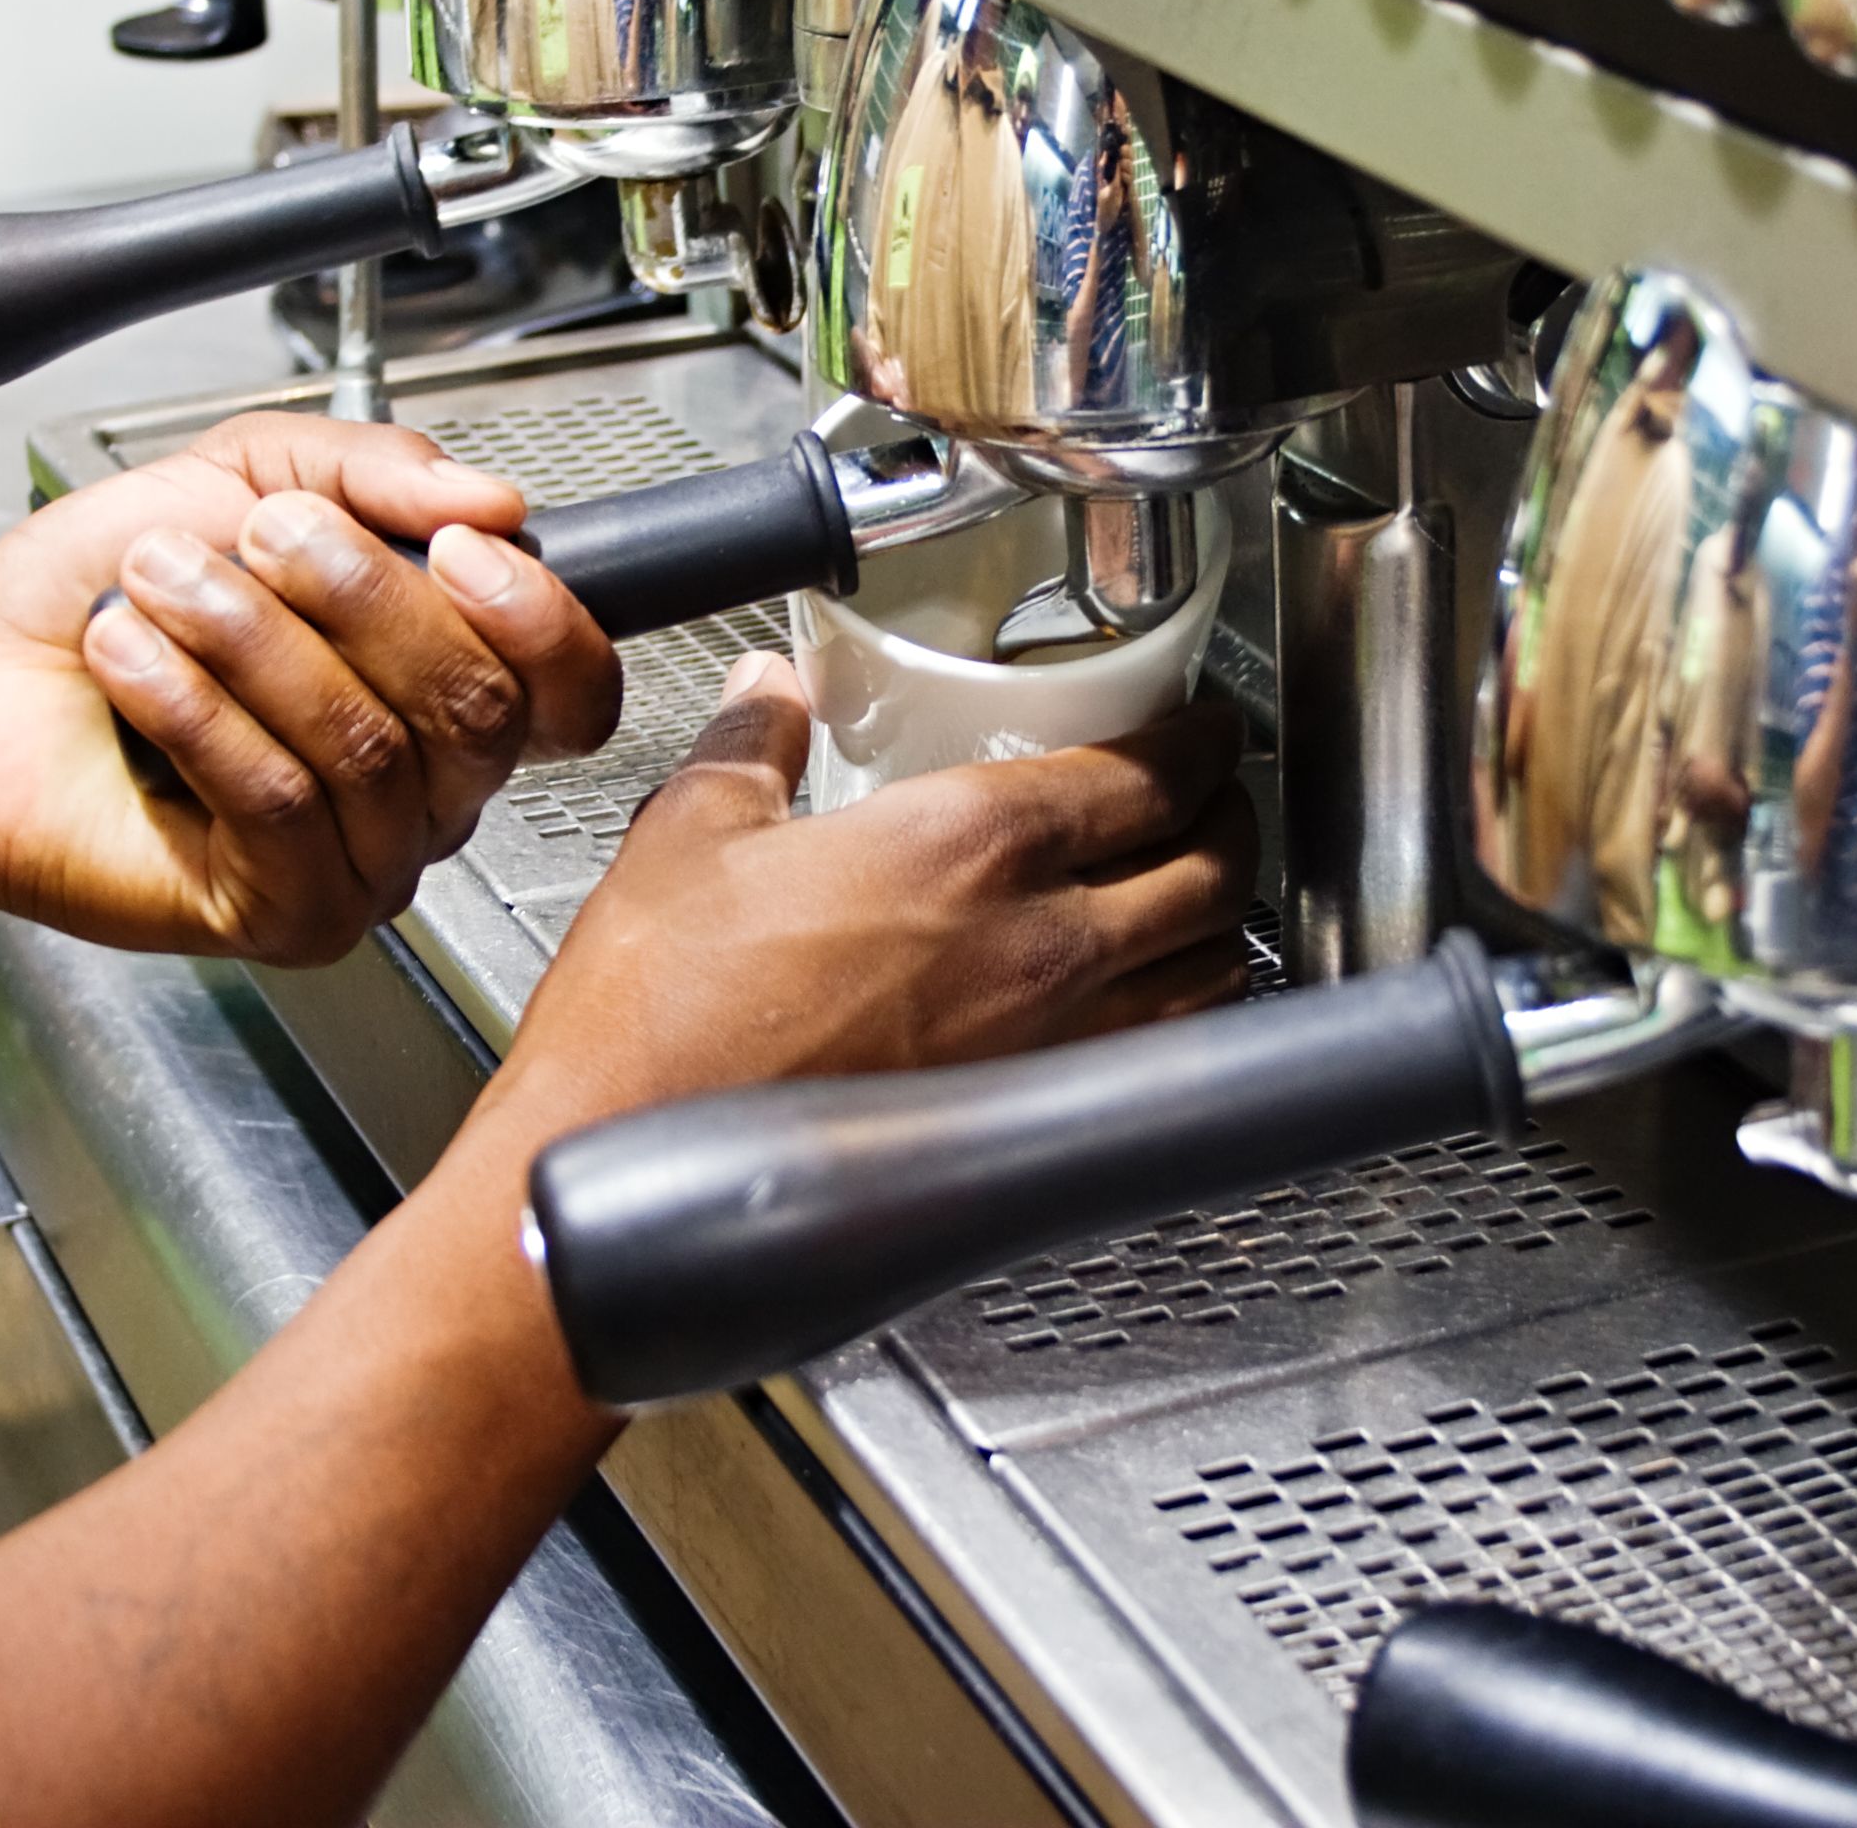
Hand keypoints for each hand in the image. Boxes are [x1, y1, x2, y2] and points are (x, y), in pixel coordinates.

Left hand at [0, 411, 621, 962]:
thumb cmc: (105, 597)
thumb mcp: (246, 475)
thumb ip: (373, 468)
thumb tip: (496, 499)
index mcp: (444, 685)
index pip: (571, 688)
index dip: (537, 618)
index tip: (456, 546)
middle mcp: (426, 790)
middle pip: (474, 708)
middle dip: (361, 597)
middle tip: (258, 538)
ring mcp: (366, 863)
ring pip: (367, 749)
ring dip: (252, 641)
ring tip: (159, 583)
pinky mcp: (286, 915)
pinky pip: (280, 806)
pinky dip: (198, 713)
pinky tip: (132, 660)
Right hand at [487, 658, 1258, 1132]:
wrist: (624, 1163)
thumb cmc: (657, 1023)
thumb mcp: (691, 833)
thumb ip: (751, 744)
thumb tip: (767, 693)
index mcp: (971, 846)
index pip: (1150, 776)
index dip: (1198, 741)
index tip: (1202, 726)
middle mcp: (1039, 949)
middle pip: (1213, 873)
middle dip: (1233, 822)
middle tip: (1217, 796)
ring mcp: (1048, 1049)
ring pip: (1208, 974)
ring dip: (1221, 923)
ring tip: (1197, 891)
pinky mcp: (1026, 1127)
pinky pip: (1158, 1059)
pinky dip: (1183, 1018)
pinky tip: (1146, 1001)